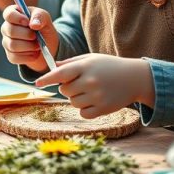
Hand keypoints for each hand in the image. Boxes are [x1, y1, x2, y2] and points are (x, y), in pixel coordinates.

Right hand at [1, 4, 58, 73]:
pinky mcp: (10, 55)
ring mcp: (7, 42)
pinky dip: (29, 56)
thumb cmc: (43, 28)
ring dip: (29, 46)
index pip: (8, 14)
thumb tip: (33, 24)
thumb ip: (40, 16)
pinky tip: (34, 52)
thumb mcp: (45, 18)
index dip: (18, 18)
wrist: (48, 46)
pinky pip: (15, 57)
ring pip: (13, 45)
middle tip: (36, 36)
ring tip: (37, 45)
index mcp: (13, 14)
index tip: (28, 22)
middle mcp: (7, 28)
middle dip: (27, 34)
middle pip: (10, 31)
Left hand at [35, 54, 152, 118]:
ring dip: (77, 98)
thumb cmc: (110, 66)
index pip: (61, 73)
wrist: (135, 78)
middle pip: (65, 90)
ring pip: (73, 102)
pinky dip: (85, 109)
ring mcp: (97, 96)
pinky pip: (83, 113)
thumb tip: (53, 67)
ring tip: (90, 91)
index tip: (37, 83)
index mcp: (86, 67)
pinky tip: (94, 101)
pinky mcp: (103, 109)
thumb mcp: (91, 59)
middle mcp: (90, 81)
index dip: (47, 78)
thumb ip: (71, 63)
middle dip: (68, 88)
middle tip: (80, 83)